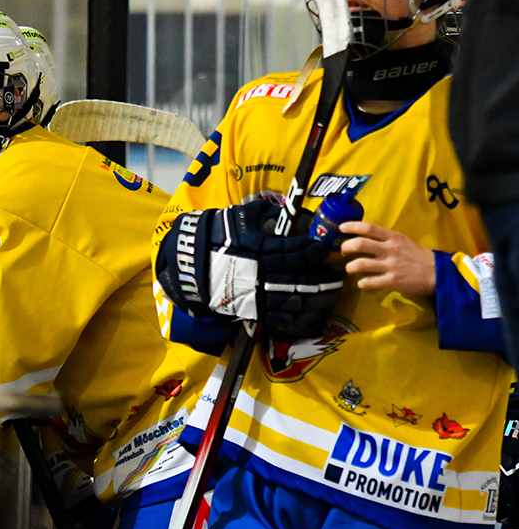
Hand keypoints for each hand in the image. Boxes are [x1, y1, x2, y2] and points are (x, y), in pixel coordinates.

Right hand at [156, 199, 342, 337]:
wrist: (190, 265)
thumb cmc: (215, 237)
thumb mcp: (238, 217)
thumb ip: (263, 214)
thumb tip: (285, 210)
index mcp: (258, 250)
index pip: (295, 251)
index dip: (314, 251)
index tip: (326, 249)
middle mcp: (261, 274)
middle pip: (300, 278)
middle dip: (323, 277)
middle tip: (338, 274)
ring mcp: (257, 295)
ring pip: (295, 300)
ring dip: (318, 299)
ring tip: (332, 294)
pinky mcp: (253, 310)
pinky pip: (281, 318)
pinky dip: (300, 319)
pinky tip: (315, 315)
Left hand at [339, 222, 434, 295]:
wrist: (437, 273)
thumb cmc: (418, 256)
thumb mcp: (403, 241)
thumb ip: (386, 239)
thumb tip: (365, 237)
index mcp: (392, 237)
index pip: (368, 227)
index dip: (351, 226)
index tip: (341, 228)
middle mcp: (389, 249)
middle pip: (359, 244)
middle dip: (345, 247)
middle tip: (342, 251)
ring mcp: (390, 265)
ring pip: (360, 264)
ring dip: (350, 267)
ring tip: (349, 269)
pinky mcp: (392, 281)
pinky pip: (369, 282)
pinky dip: (362, 283)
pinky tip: (362, 283)